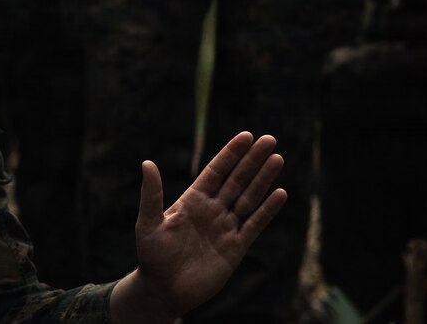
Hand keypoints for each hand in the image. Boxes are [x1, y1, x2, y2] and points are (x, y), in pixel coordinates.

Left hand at [110, 132, 287, 323]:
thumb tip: (146, 163)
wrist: (163, 291)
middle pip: (237, 180)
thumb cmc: (151, 256)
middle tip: (269, 139)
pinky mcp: (235, 247)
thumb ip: (151, 194)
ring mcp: (225, 227)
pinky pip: (255, 225)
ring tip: (277, 159)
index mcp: (193, 200)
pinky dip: (268, 210)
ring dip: (263, 179)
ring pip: (249, 198)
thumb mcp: (148, 223)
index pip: (216, 171)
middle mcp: (212, 209)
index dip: (231, 154)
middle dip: (253, 160)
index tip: (246, 136)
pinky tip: (280, 193)